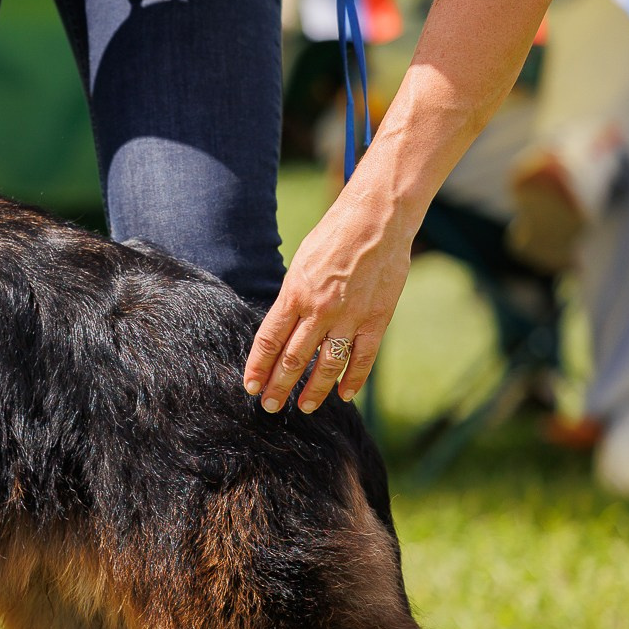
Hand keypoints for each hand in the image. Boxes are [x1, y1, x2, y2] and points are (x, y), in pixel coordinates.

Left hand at [243, 187, 414, 413]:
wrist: (376, 220)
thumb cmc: (333, 238)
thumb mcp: (301, 265)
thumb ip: (293, 299)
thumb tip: (282, 331)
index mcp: (294, 294)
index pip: (269, 340)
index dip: (258, 367)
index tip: (250, 386)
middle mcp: (319, 309)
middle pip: (293, 358)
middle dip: (279, 386)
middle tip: (270, 407)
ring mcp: (350, 316)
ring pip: (327, 364)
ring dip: (313, 390)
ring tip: (304, 407)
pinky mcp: (377, 319)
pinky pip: (362, 357)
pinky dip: (353, 379)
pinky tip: (343, 395)